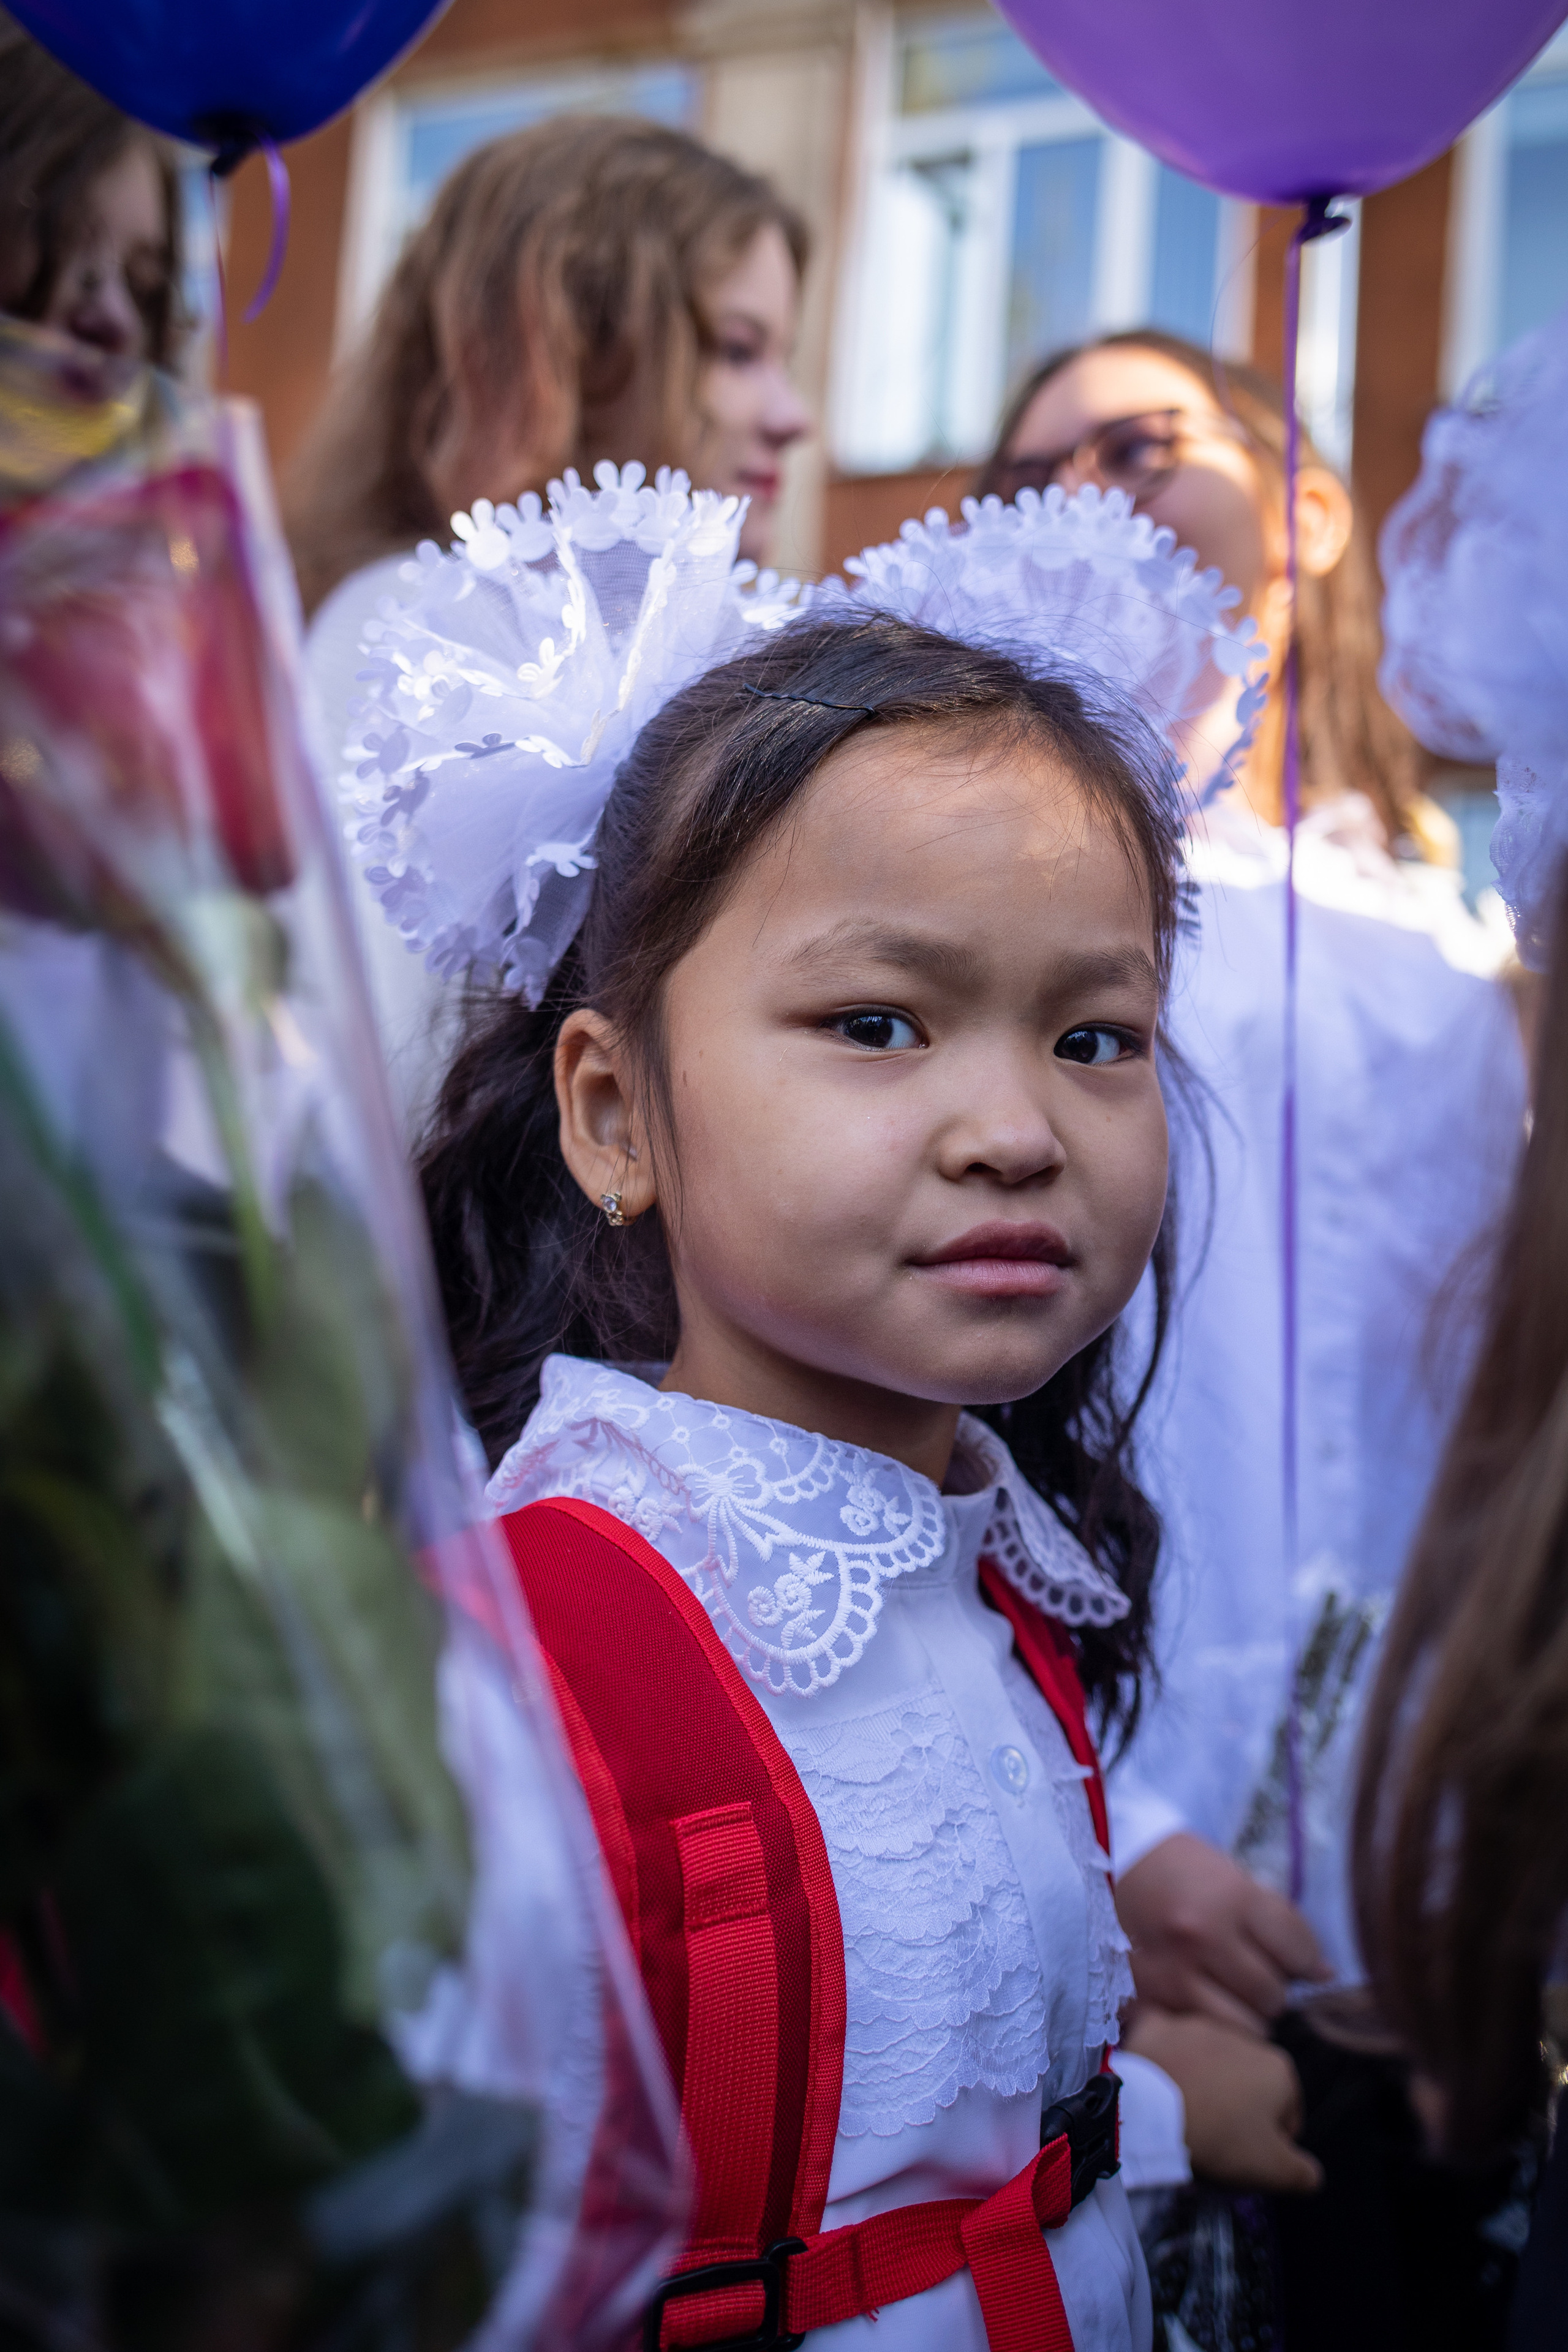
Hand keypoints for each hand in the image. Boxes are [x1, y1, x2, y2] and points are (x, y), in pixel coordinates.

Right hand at [1115, 1832, 1329, 2034]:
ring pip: (1243, 2025)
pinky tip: (1205, 1999)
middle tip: (1260, 1973)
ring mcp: (1174, 1972)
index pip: (1297, 1949)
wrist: (1107, 1862)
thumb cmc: (1180, 1867)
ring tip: (1234, 1991)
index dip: (1310, 1961)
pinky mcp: (1149, 1996)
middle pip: (1273, 1994)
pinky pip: (1203, 2029)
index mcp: (1230, 1897)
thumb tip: (1324, 1973)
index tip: (1308, 1965)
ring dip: (1246, 2013)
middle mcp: (1204, 1937)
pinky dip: (1212, 2021)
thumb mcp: (1232, 1876)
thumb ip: (1277, 1921)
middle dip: (1274, 1988)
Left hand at [1125, 2005, 1322, 2194]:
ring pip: (1210, 2064)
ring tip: (1186, 2119)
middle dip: (1238, 2111)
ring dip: (1205, 2086)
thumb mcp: (1274, 2171)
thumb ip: (1304, 2173)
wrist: (1148, 2111)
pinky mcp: (1158, 2025)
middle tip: (1216, 2143)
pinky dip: (1168, 2062)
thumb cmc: (1219, 2138)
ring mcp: (1198, 2025)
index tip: (1247, 2162)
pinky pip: (1169, 2046)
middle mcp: (1242, 2036)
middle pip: (1249, 2085)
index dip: (1272, 2145)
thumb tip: (1310, 2173)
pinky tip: (1161, 2087)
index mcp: (1278, 2068)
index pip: (1288, 2114)